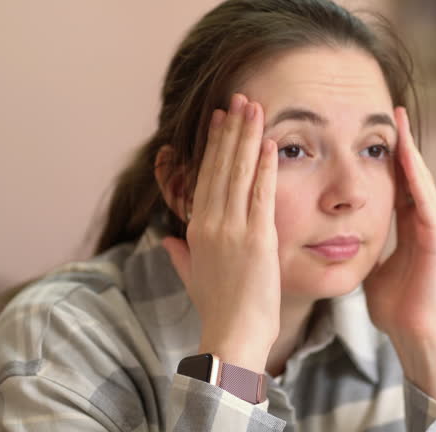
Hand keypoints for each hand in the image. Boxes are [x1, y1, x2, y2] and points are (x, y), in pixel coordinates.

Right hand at [160, 93, 278, 372]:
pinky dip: (265, 167)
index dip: (213, 146)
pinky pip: (261, 194)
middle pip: (220, 167)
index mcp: (196, 230)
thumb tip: (165, 240)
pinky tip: (270, 143)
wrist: (232, 336)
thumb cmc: (218, 310)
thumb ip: (179, 255)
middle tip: (238, 99)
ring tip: (253, 107)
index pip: (205, 178)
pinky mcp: (257, 239)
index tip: (220, 120)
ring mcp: (232, 230)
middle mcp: (210, 224)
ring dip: (247, 138)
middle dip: (230, 130)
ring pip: (239, 173)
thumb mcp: (193, 278)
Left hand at [363, 106, 435, 340]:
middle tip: (392, 112)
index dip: (386, 157)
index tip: (372, 132)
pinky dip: (417, 179)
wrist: (414, 334)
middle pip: (412, 174)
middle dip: (402, 144)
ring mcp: (434, 229)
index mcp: (408, 226)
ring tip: (400, 124)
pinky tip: (408, 159)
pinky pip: (426, 202)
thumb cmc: (394, 306)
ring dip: (411, 152)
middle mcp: (425, 222)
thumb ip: (362, 247)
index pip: (397, 182)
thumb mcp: (371, 267)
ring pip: (421, 182)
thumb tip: (338, 236)